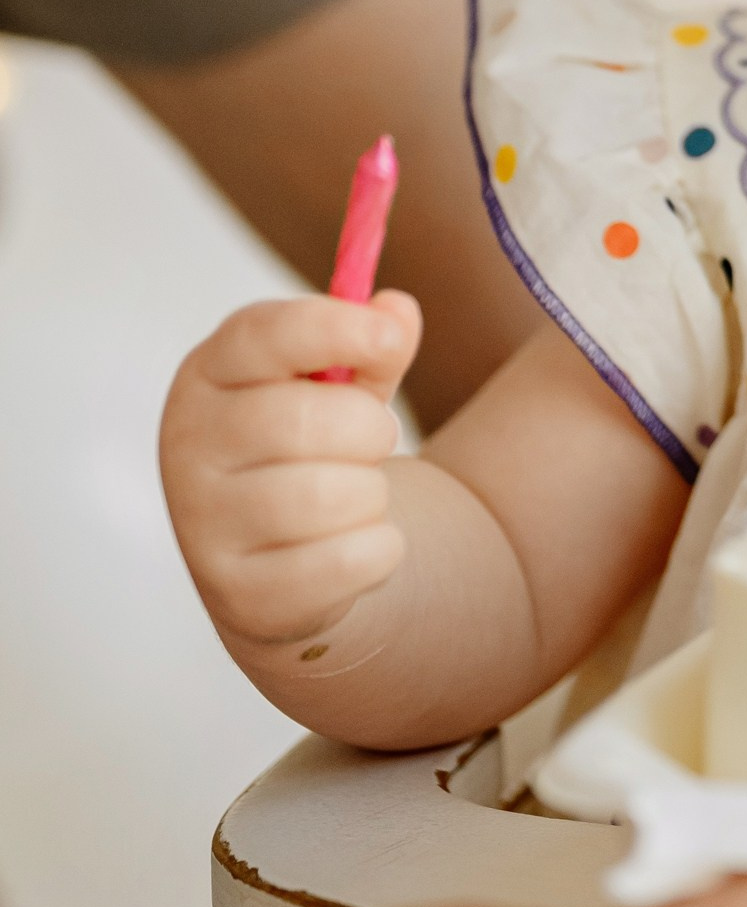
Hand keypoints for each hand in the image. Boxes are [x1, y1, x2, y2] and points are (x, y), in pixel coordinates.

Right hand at [160, 292, 419, 651]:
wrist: (274, 565)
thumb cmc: (308, 453)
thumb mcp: (339, 388)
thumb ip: (371, 346)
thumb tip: (397, 313)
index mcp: (209, 376)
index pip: (261, 336)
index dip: (333, 329)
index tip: (390, 338)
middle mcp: (189, 445)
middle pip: (307, 421)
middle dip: (370, 429)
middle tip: (370, 441)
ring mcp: (204, 524)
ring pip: (331, 496)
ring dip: (372, 494)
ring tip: (353, 496)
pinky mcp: (239, 593)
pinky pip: (350, 560)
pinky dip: (379, 551)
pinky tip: (352, 545)